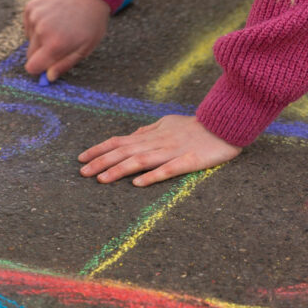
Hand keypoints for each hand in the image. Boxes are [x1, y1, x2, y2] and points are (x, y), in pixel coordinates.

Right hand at [23, 0, 109, 80]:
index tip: (48, 64)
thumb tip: (48, 78)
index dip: (40, 68)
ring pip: (29, 40)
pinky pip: (28, 26)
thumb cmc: (90, 25)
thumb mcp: (84, 50)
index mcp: (55, 44)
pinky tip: (52, 19)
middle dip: (41, 54)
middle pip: (30, 55)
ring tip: (59, 28)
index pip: (32, 67)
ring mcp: (34, 17)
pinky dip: (37, 25)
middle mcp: (41, 30)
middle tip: (59, 44)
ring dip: (40, 38)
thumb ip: (64, 65)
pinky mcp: (30, 7)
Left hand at [79, 115, 241, 186]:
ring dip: (120, 170)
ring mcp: (174, 151)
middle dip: (101, 161)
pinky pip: (169, 169)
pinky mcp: (190, 161)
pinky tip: (138, 184)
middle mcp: (159, 141)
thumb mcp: (170, 122)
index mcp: (153, 133)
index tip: (82, 159)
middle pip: (125, 151)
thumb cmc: (198, 125)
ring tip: (102, 180)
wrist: (226, 123)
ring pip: (141, 160)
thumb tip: (133, 135)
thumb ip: (150, 130)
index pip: (120, 141)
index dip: (100, 149)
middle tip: (82, 173)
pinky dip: (152, 176)